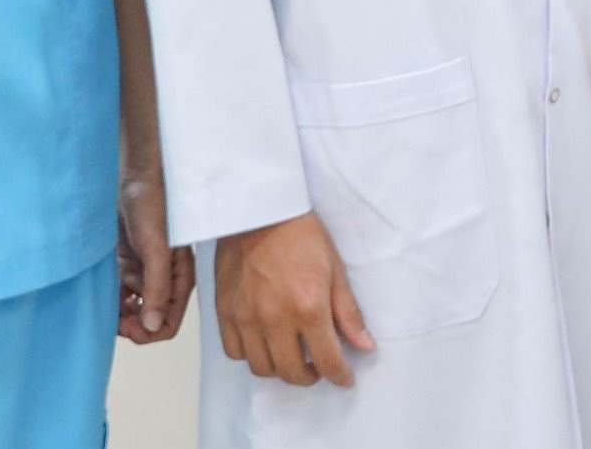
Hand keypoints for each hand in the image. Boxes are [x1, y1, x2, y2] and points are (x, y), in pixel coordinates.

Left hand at [118, 164, 194, 344]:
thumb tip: (152, 327)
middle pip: (147, 321)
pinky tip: (104, 288)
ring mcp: (144, 275)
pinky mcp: (128, 265)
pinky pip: (119, 293)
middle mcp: (163, 282)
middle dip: (129, 324)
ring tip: (106, 299)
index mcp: (179, 281)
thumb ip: (157, 288)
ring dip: (117, 311)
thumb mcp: (157, 250)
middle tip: (111, 315)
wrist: (135, 179)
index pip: (167, 325)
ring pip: (130, 309)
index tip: (127, 323)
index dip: (147, 332)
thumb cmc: (154, 208)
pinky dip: (110, 296)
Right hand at [214, 213, 372, 386]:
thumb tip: (364, 345)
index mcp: (308, 306)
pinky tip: (264, 342)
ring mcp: (246, 317)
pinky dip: (251, 355)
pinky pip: (235, 353)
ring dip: (280, 369)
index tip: (344, 378)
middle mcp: (275, 318)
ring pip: (262, 368)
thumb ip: (348, 313)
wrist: (258, 212)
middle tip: (318, 366)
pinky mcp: (225, 313)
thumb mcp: (335, 270)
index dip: (339, 375)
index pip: (327, 360)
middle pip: (292, 373)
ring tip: (292, 355)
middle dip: (311, 377)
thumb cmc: (300, 235)